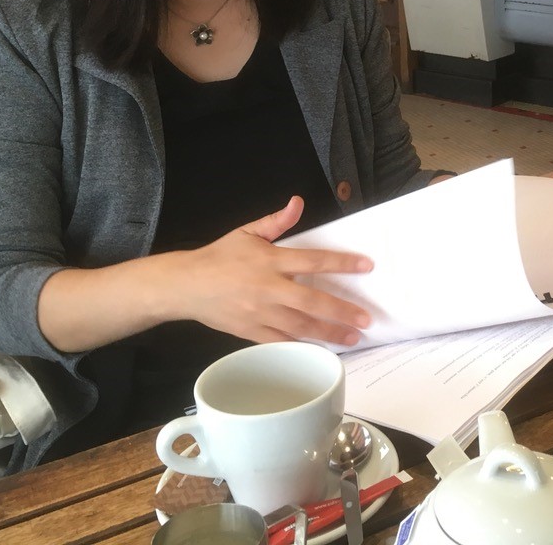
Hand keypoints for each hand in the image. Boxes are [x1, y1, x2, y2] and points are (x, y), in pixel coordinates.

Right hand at [180, 197, 372, 346]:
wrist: (185, 285)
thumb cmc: (219, 256)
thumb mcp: (247, 232)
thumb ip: (276, 221)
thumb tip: (298, 202)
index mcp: (270, 261)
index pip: (313, 261)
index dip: (342, 264)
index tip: (367, 266)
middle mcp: (268, 288)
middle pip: (311, 302)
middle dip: (341, 311)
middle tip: (367, 319)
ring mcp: (259, 313)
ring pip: (300, 326)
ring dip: (328, 333)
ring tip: (353, 337)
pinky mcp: (250, 332)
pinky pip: (280, 342)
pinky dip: (301, 346)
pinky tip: (320, 350)